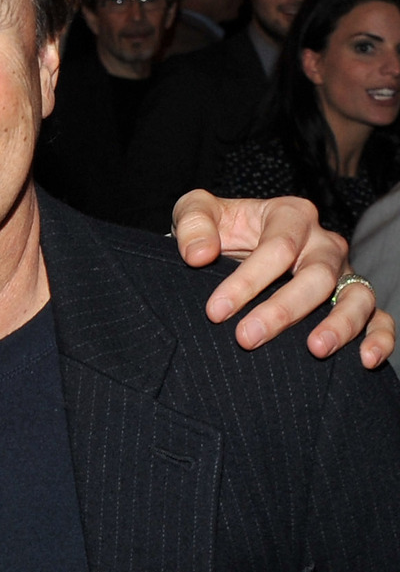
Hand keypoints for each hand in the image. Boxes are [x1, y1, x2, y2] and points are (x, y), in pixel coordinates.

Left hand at [173, 189, 393, 368]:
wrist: (231, 245)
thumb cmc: (217, 229)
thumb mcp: (196, 212)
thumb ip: (193, 223)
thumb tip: (198, 255)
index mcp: (290, 215)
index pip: (277, 247)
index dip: (247, 280)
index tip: (215, 311)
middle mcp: (323, 243)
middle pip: (316, 275)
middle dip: (282, 309)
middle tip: (247, 338)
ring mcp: (343, 272)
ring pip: (356, 296)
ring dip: (339, 324)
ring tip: (314, 349)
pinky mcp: (352, 299)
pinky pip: (378, 317)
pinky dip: (378, 337)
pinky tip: (365, 360)